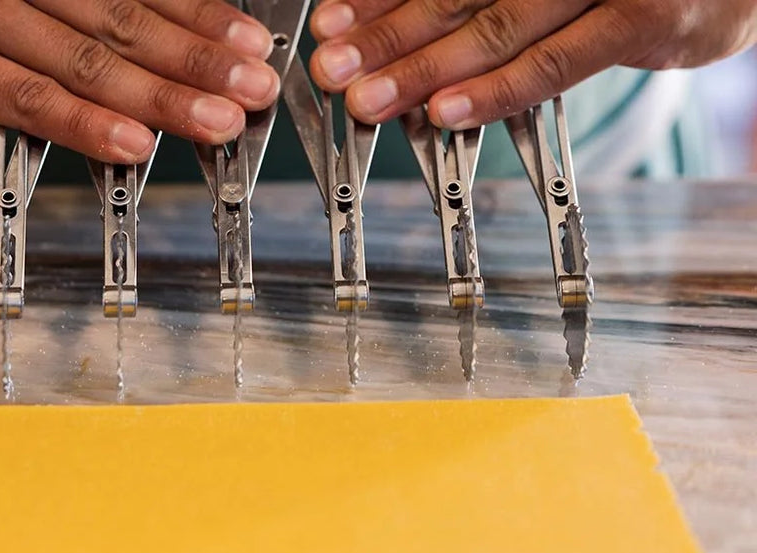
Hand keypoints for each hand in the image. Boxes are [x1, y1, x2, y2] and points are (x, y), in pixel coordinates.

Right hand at [0, 0, 280, 162]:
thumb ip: (69, 5)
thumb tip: (149, 35)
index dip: (200, 14)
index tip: (250, 42)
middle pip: (123, 17)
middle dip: (198, 57)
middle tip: (255, 85)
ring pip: (86, 61)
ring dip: (160, 95)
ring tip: (218, 120)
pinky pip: (25, 100)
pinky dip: (82, 124)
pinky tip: (130, 143)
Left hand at [308, 0, 756, 128]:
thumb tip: (407, 28)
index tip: (332, 23)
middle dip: (385, 33)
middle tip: (332, 64)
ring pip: (495, 24)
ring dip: (423, 66)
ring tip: (368, 96)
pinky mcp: (644, 18)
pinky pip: (557, 62)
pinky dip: (497, 89)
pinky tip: (446, 110)